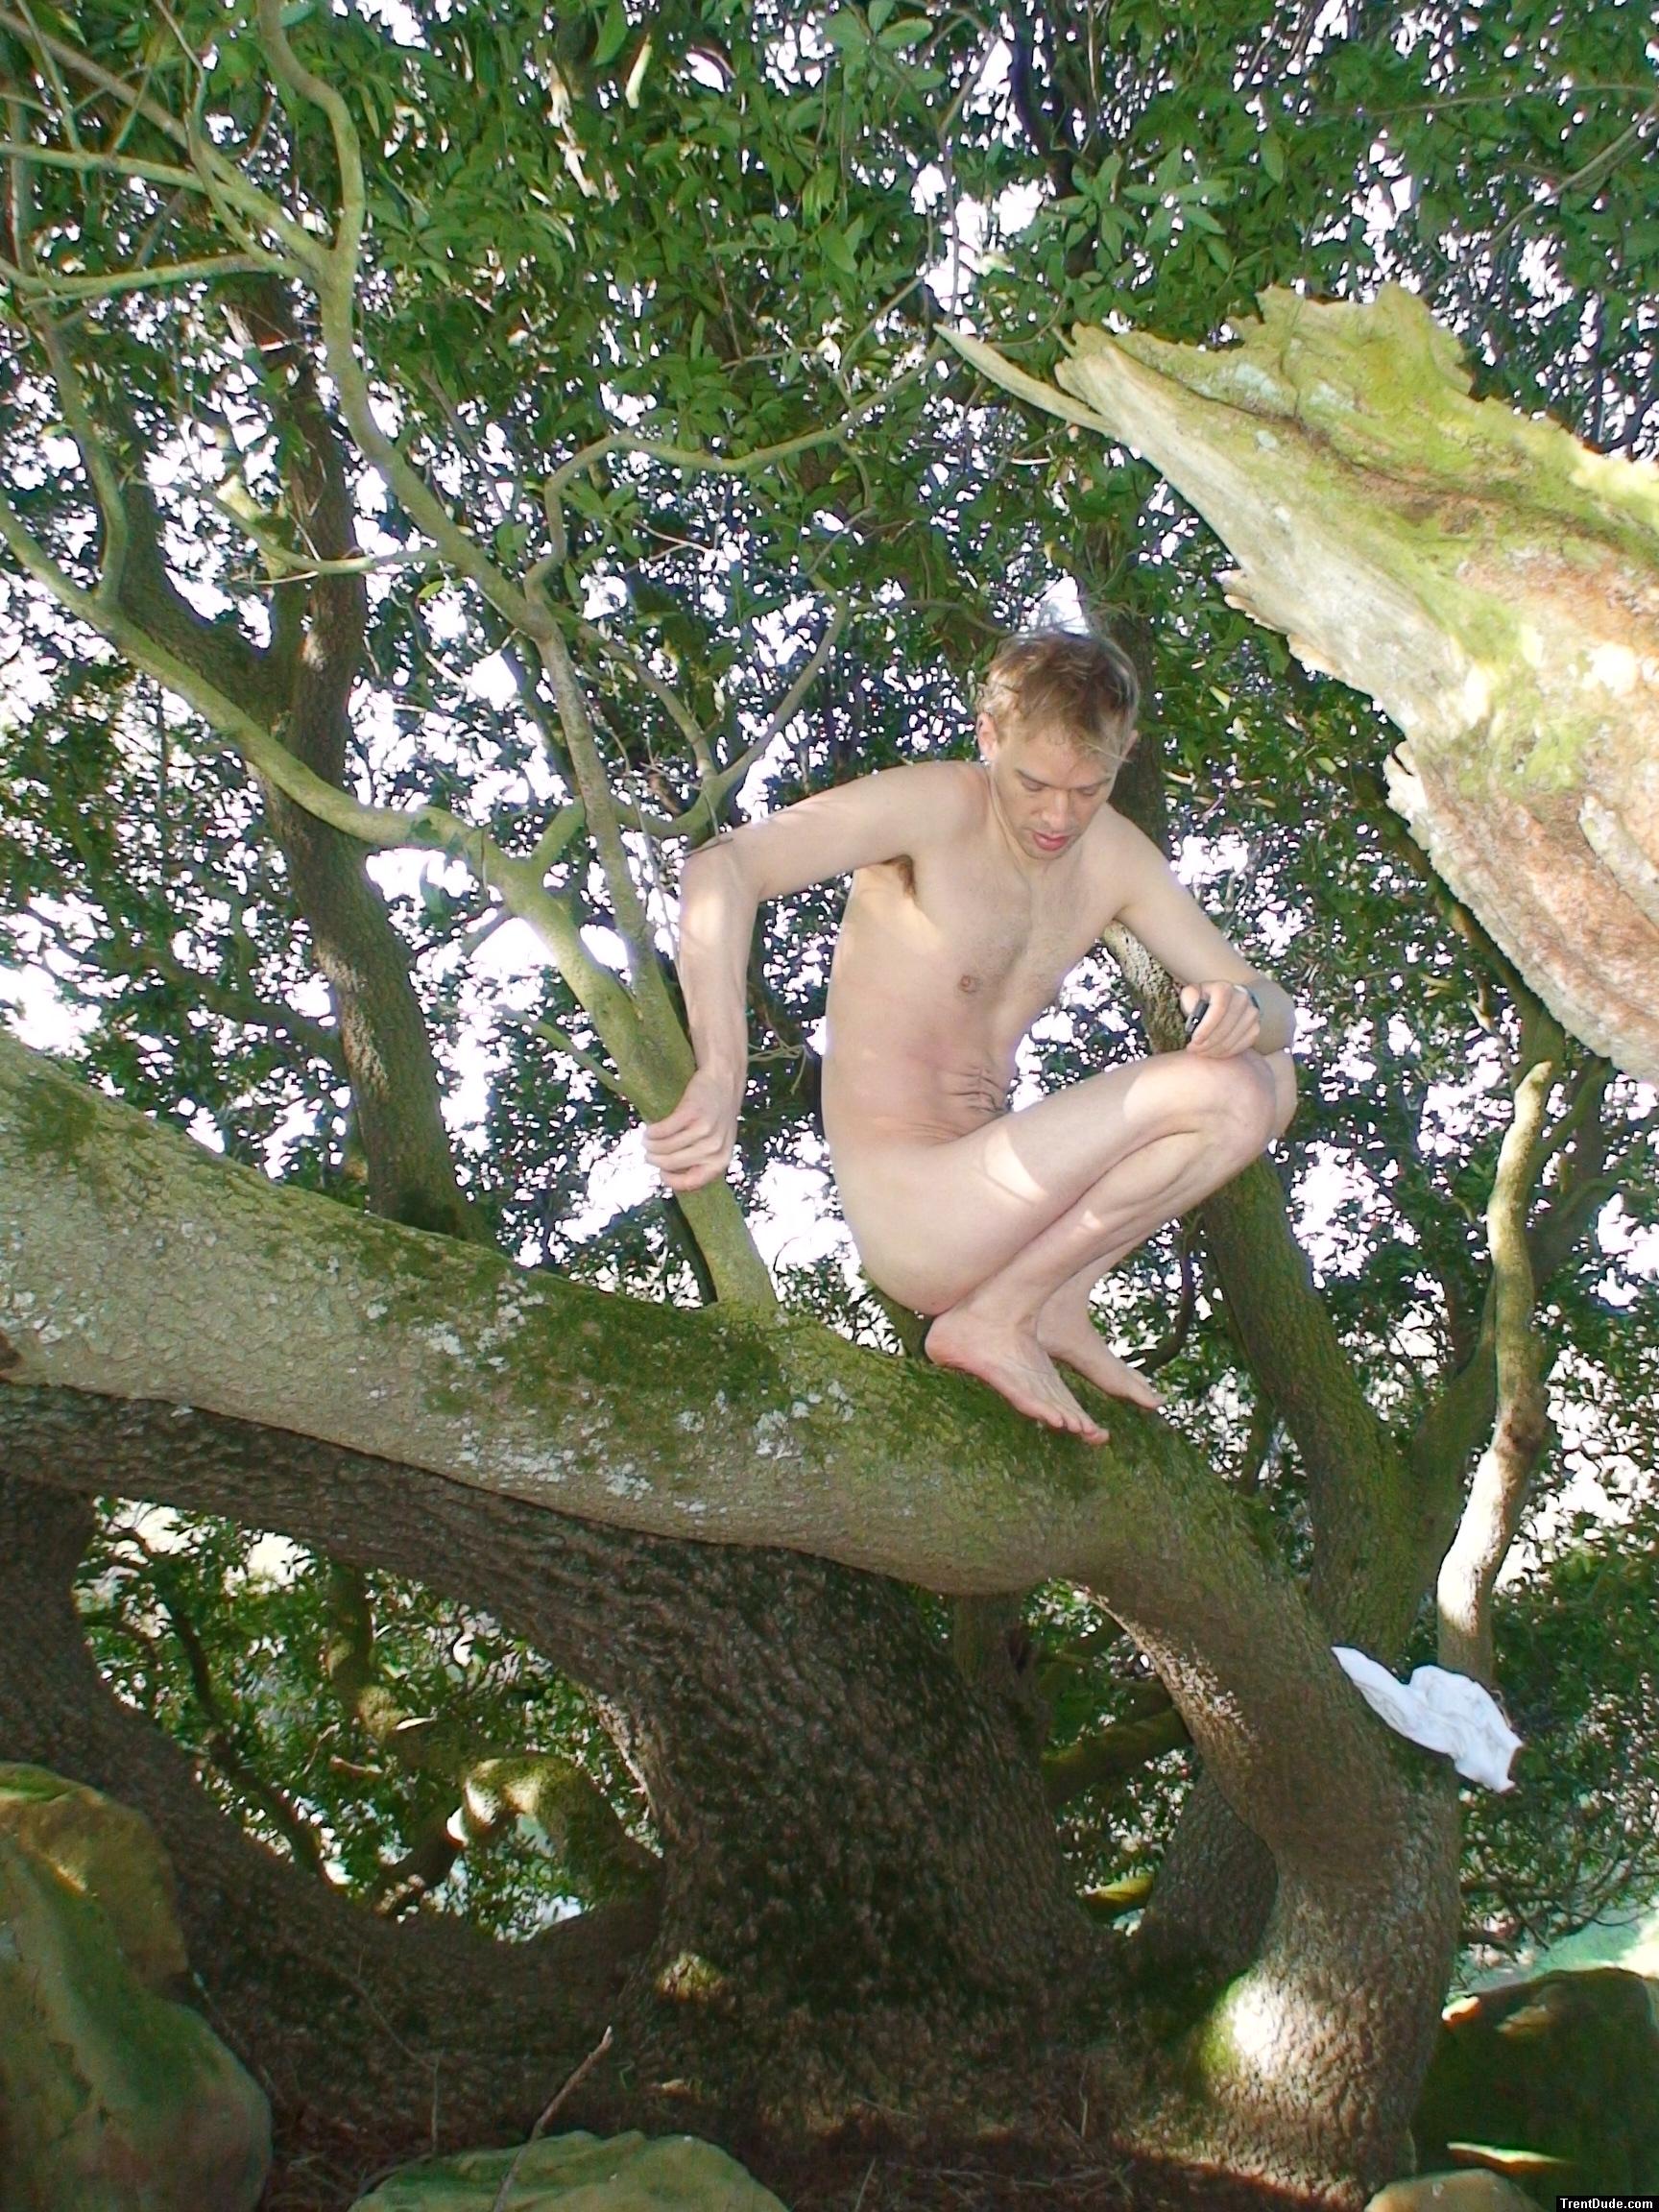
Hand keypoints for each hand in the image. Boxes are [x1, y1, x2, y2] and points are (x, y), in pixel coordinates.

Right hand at [644, 1067, 740, 1192]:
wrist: (724, 1081)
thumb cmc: (717, 1115)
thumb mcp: (718, 1143)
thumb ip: (702, 1160)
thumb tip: (670, 1174)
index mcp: (721, 1160)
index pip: (691, 1182)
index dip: (671, 1180)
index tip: (661, 1172)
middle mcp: (714, 1148)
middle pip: (672, 1163)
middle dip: (655, 1160)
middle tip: (648, 1154)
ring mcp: (704, 1130)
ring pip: (665, 1147)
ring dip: (650, 1145)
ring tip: (646, 1140)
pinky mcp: (692, 1112)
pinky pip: (664, 1129)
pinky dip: (653, 1132)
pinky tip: (649, 1130)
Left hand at [1181, 981, 1260, 1057]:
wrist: (1227, 1001)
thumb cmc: (1204, 1000)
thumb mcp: (1192, 994)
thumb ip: (1189, 998)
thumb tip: (1192, 1012)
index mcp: (1224, 988)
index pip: (1218, 1009)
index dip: (1206, 1027)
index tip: (1194, 1040)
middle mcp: (1242, 999)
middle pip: (1225, 1027)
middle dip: (1207, 1042)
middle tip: (1193, 1050)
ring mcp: (1251, 1014)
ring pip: (1232, 1039)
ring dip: (1214, 1050)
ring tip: (1200, 1051)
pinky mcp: (1255, 1028)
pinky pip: (1240, 1046)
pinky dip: (1224, 1053)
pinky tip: (1212, 1051)